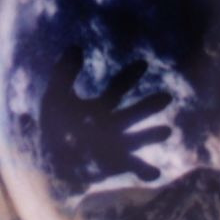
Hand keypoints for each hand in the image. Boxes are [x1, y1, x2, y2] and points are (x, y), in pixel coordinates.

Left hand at [43, 48, 172, 190]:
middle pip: (132, 114)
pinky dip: (144, 170)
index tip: (143, 63)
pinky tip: (156, 173)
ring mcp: (117, 146)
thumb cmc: (56, 126)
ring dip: (150, 136)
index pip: (118, 88)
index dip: (129, 76)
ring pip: (136, 140)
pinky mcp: (115, 166)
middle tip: (167, 97)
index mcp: (102, 106)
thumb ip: (63, 74)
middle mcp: (114, 125)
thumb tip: (75, 47)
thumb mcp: (54, 97)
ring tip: (167, 130)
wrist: (52, 158)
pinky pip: (132, 167)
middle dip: (148, 106)